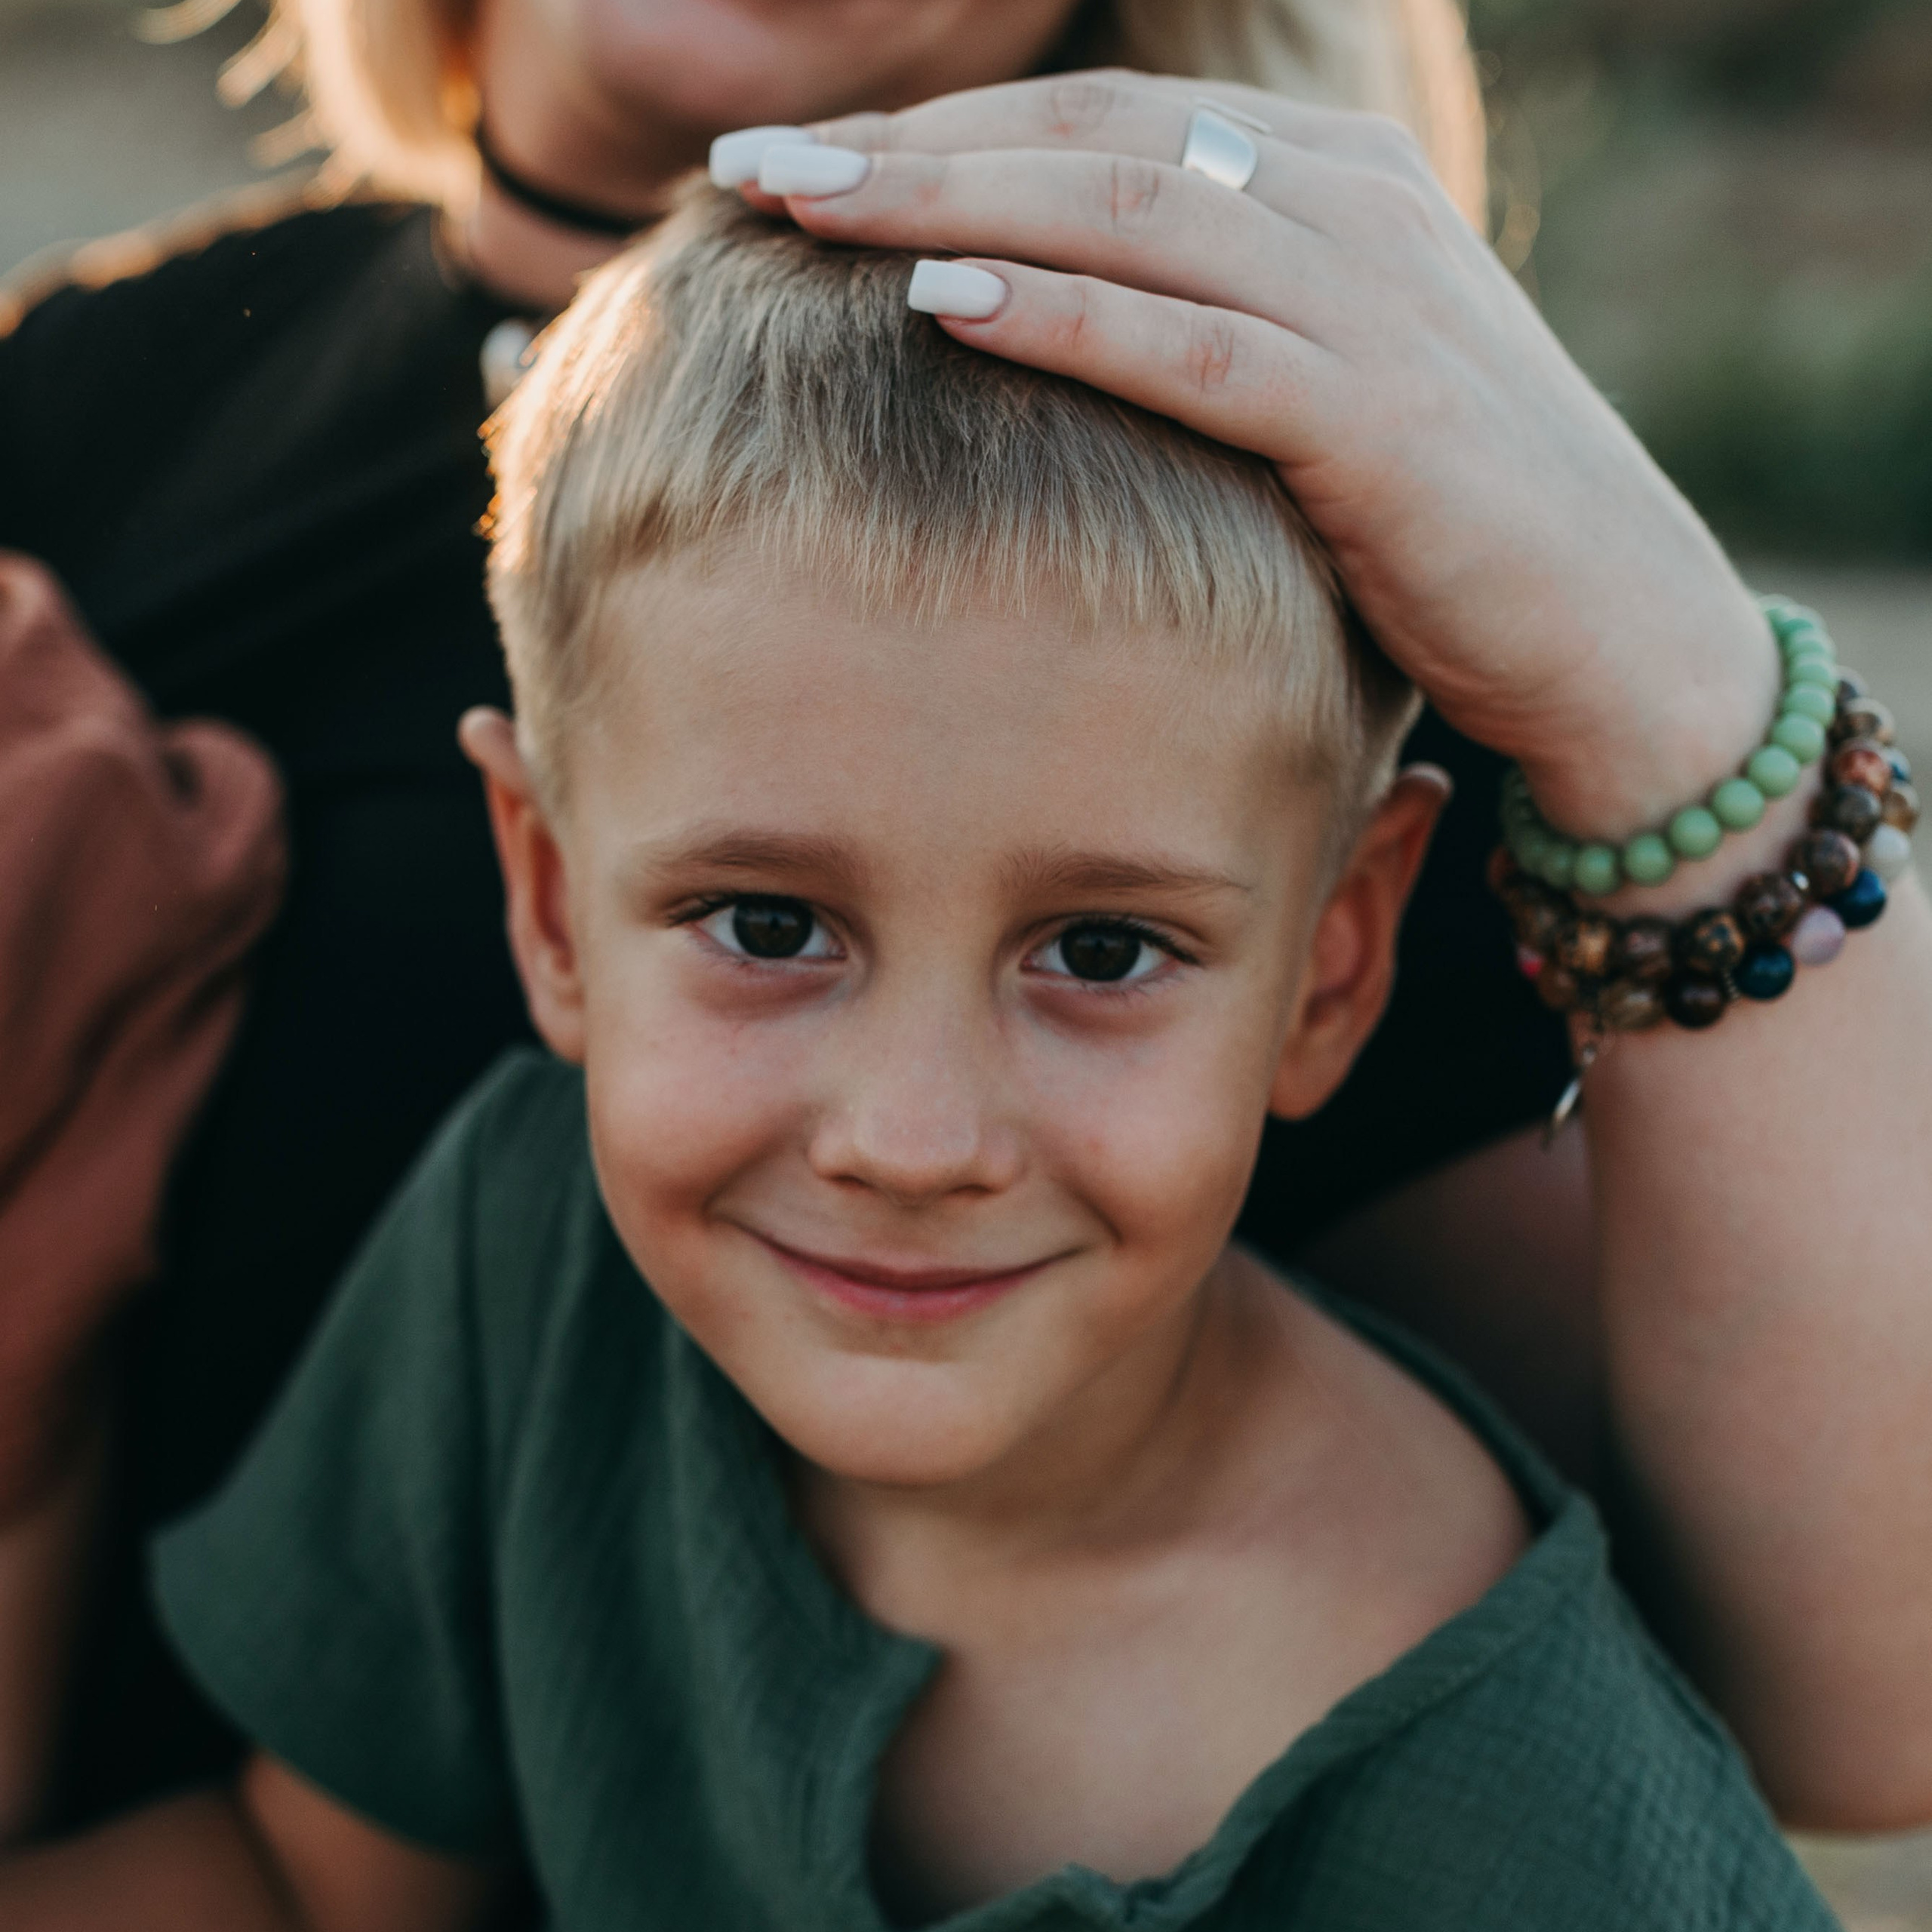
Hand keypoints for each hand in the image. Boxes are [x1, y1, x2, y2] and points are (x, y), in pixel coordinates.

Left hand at [739, 72, 1778, 839]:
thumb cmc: (1446, 537)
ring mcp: (1375, 303)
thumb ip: (1205, 341)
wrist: (1621, 640)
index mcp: (1330, 185)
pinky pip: (1198, 348)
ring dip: (952, 201)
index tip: (799, 163)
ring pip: (1132, 214)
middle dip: (909, 144)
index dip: (942, 130)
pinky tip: (943, 302)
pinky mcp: (1384, 419)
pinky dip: (1069, 319)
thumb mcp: (1318, 406)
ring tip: (799, 203)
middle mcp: (1352, 208)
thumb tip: (1040, 351)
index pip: (1102, 123)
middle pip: (1093, 139)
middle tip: (747, 161)